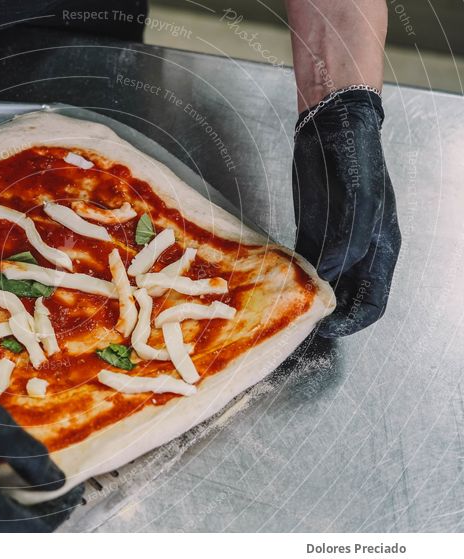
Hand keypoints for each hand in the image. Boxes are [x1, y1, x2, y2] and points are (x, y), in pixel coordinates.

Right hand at [0, 326, 81, 531]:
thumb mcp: (0, 433)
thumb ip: (35, 463)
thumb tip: (56, 482)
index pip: (31, 531)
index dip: (59, 510)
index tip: (74, 490)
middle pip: (5, 535)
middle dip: (33, 514)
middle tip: (51, 487)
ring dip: (7, 510)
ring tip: (24, 480)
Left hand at [292, 89, 400, 337]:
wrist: (333, 128)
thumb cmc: (356, 161)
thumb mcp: (360, 202)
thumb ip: (348, 241)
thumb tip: (329, 276)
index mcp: (382, 249)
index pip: (373, 300)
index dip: (353, 321)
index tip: (327, 331)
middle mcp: (359, 251)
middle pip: (346, 297)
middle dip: (327, 316)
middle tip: (297, 328)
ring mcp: (334, 242)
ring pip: (322, 283)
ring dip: (306, 299)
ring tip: (282, 313)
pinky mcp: (311, 231)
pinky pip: (302, 263)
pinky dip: (292, 277)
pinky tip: (275, 286)